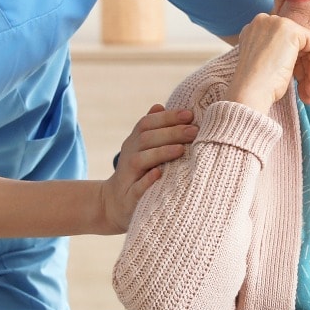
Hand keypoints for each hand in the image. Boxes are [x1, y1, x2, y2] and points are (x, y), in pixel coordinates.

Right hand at [98, 104, 197, 232]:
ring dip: (161, 152)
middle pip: (147, 139)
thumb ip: (152, 130)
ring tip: (181, 149)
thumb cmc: (138, 173)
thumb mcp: (142, 149)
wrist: (114, 204)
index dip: (167, 117)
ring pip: (140, 160)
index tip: (190, 114)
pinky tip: (159, 174)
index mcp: (134, 142)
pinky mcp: (129, 197)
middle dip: (171, 133)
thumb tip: (159, 106)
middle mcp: (129, 155)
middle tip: (194, 130)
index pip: (147, 123)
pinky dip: (147, 180)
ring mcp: (127, 176)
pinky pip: (136, 188)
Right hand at [226, 14, 309, 110]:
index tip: (297, 85)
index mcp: (254, 30)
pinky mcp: (292, 30)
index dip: (294, 66)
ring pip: (307, 45)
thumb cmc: (256, 87)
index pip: (283, 44)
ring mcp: (277, 23)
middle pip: (296, 44)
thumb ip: (278, 55)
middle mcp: (264, 21)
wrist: (250, 92)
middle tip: (307, 93)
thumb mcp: (265, 65)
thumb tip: (294, 60)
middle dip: (304, 70)